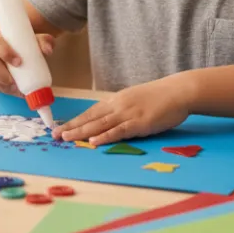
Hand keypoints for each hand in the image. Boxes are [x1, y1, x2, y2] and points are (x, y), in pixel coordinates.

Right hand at [0, 17, 55, 96]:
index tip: (19, 62)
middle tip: (17, 83)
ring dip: (4, 86)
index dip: (6, 53)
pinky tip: (15, 92)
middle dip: (3, 76)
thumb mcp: (22, 34)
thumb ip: (39, 39)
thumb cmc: (9, 37)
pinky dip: (3, 90)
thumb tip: (48, 50)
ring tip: (19, 90)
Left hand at [53, 76, 192, 145]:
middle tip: (55, 135)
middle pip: (90, 117)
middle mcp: (118, 105)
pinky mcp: (140, 122)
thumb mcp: (135, 99)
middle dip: (72, 127)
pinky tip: (94, 141)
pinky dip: (105, 136)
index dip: (75, 120)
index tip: (61, 126)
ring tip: (67, 138)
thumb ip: (122, 108)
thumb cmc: (160, 96)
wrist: (178, 91)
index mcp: (116, 100)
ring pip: (100, 124)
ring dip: (82, 132)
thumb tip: (109, 118)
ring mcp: (128, 114)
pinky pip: (119, 130)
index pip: (91, 111)